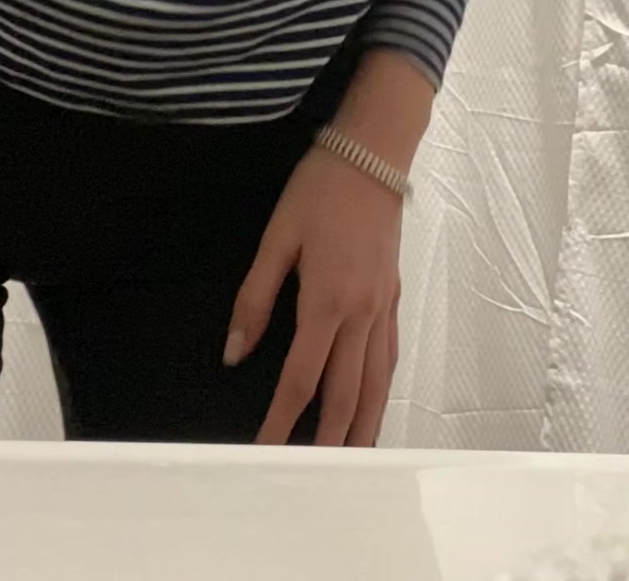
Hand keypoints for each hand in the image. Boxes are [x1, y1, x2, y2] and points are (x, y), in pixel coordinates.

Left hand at [227, 147, 403, 446]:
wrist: (374, 153)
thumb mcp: (276, 238)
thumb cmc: (321, 189)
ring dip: (364, 424)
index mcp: (326, 301)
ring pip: (377, 382)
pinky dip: (382, 388)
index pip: (301, 379)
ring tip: (353, 459)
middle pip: (346, 393)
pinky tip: (373, 403)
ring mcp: (382, 306)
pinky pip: (390, 355)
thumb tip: (235, 351)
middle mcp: (360, 313)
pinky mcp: (392, 296)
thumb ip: (254, 299)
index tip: (263, 449)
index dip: (281, 420)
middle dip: (329, 439)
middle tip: (315, 474)